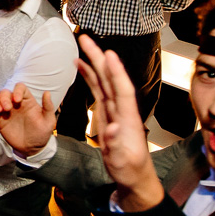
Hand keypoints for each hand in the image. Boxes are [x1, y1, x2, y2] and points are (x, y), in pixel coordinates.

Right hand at [0, 83, 56, 156]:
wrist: (33, 148)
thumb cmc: (42, 133)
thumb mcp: (48, 121)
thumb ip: (48, 107)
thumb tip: (47, 93)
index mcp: (27, 101)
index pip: (20, 88)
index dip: (17, 90)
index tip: (17, 100)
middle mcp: (15, 104)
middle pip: (5, 92)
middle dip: (3, 97)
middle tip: (7, 108)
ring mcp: (7, 113)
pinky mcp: (0, 122)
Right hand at [75, 35, 162, 210]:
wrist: (133, 177)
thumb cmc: (129, 170)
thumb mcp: (123, 161)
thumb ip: (118, 143)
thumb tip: (113, 126)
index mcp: (127, 118)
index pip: (123, 90)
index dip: (116, 72)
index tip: (109, 54)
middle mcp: (121, 109)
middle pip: (111, 78)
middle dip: (100, 58)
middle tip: (86, 38)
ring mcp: (114, 109)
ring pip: (103, 80)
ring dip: (94, 62)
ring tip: (82, 44)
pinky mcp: (107, 112)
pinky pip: (98, 89)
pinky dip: (90, 76)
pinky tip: (81, 66)